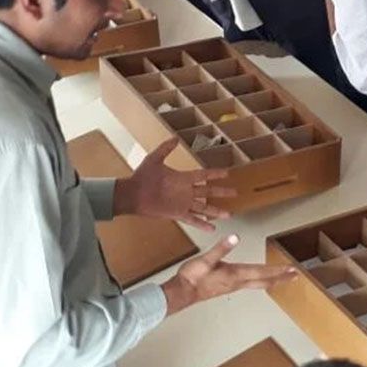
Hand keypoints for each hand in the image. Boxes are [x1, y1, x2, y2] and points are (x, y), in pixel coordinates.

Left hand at [115, 137, 234, 230]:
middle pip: (208, 191)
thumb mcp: (154, 159)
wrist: (131, 194)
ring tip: (229, 215)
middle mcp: (185, 191)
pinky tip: (212, 228)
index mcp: (182, 178)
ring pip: (204, 207)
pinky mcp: (177, 214)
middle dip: (221, 192)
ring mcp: (182, 203)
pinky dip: (202, 224)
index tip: (227, 173)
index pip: (203, 175)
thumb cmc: (142, 176)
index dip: (215, 174)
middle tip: (235, 193)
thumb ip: (165, 148)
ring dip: (216, 211)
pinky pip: (192, 219)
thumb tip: (175, 138)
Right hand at [162, 234, 297, 314]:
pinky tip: (261, 279)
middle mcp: (238, 282)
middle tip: (295, 275)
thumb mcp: (205, 260)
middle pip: (265, 281)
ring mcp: (234, 286)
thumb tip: (235, 237)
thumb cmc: (193, 276)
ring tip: (283, 277)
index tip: (292, 269)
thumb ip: (221, 248)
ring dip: (273, 280)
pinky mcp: (229, 286)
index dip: (278, 270)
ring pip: (259, 283)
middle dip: (281, 278)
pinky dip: (261, 281)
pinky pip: (251, 284)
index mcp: (235, 274)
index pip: (262, 272)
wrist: (183, 292)